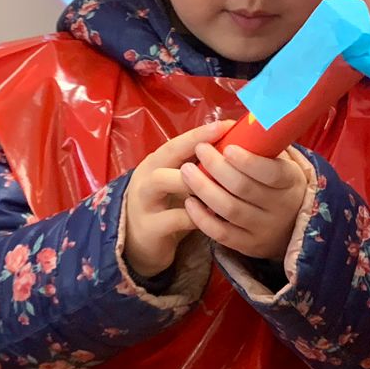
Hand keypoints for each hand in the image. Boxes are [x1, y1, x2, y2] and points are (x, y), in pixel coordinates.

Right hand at [122, 121, 231, 277]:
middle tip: (223, 148)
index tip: (226, 125)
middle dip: (194, 148)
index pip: (178, 142)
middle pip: (166, 154)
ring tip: (218, 181)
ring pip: (163, 181)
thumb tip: (232, 149)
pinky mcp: (149, 227)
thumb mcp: (176, 184)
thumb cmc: (165, 207)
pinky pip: (173, 218)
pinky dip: (196, 216)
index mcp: (156, 162)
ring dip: (191, 179)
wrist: (137, 243)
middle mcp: (147, 176)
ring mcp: (145, 201)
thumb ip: (196, 168)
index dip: (201, 133)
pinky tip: (215, 215)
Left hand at [179, 141, 309, 261]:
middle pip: (244, 188)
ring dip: (204, 188)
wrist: (292, 226)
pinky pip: (221, 233)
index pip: (271, 172)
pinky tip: (189, 201)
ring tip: (186, 170)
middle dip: (217, 167)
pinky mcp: (248, 245)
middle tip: (200, 150)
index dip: (248, 161)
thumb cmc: (278, 184)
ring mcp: (263, 229)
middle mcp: (280, 207)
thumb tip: (242, 122)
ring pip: (229, 209)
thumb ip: (265, 146)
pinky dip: (202, 218)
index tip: (227, 147)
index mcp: (290, 182)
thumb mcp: (282, 163)